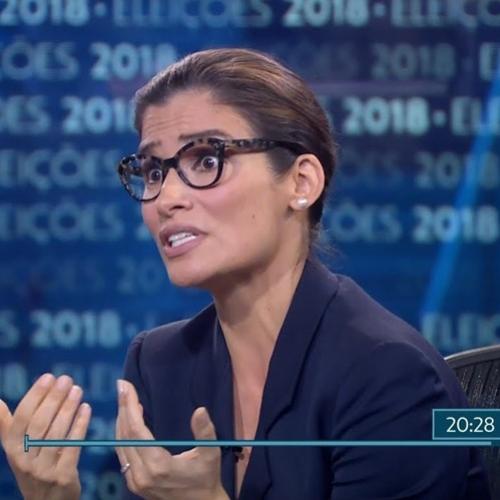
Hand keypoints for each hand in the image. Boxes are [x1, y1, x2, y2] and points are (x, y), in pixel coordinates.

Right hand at [0, 373, 90, 499]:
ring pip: (56, 434)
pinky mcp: (63, 475)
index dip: (35, 396)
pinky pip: (72, 446)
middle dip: (54, 398)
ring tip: (78, 390)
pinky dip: (80, 425)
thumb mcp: (15, 448)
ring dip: (68, 408)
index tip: (49, 377)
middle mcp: (24, 460)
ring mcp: (43, 469)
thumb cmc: (32, 466)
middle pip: (40, 423)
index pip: (21, 418)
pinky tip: (86, 409)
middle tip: (67, 379)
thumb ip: (8, 424)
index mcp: (12, 448)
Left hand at [115, 379, 228, 499]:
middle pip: (124, 436)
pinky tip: (129, 421)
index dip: (129, 407)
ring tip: (125, 399)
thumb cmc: (206, 479)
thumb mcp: (210, 454)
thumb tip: (200, 410)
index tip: (126, 387)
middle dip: (123, 409)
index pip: (136, 431)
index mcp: (158, 465)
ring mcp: (135, 481)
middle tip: (122, 387)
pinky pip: (122, 454)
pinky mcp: (134, 483)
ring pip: (120, 445)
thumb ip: (205, 432)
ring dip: (121, 420)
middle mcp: (141, 474)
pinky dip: (123, 434)